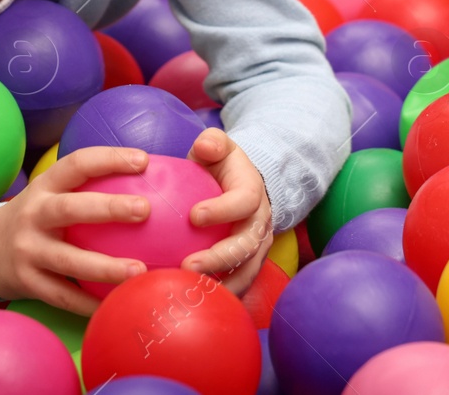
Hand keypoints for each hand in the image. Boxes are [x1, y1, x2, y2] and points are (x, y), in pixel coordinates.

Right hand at [0, 146, 151, 315]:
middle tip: (144, 209)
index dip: (109, 159)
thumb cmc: (34, 218)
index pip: (77, 164)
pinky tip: (117, 304)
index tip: (143, 160)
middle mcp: (33, 215)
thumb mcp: (48, 195)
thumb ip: (84, 188)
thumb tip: (148, 181)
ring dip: (105, 267)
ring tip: (139, 271)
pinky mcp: (27, 283)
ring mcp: (28, 251)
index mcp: (44, 187)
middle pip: (70, 209)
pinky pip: (63, 296)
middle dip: (108, 208)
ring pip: (69, 261)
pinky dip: (89, 304)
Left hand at [182, 128, 273, 295]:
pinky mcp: (248, 266)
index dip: (222, 209)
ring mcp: (257, 248)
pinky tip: (193, 305)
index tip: (193, 216)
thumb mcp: (220, 147)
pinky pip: (238, 286)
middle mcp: (260, 223)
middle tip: (187, 266)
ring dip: (220, 285)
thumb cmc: (223, 167)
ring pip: (246, 272)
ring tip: (190, 294)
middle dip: (219, 259)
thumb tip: (205, 146)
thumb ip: (213, 142)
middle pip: (247, 246)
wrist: (247, 186)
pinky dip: (219, 297)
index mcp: (253, 192)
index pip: (244, 202)